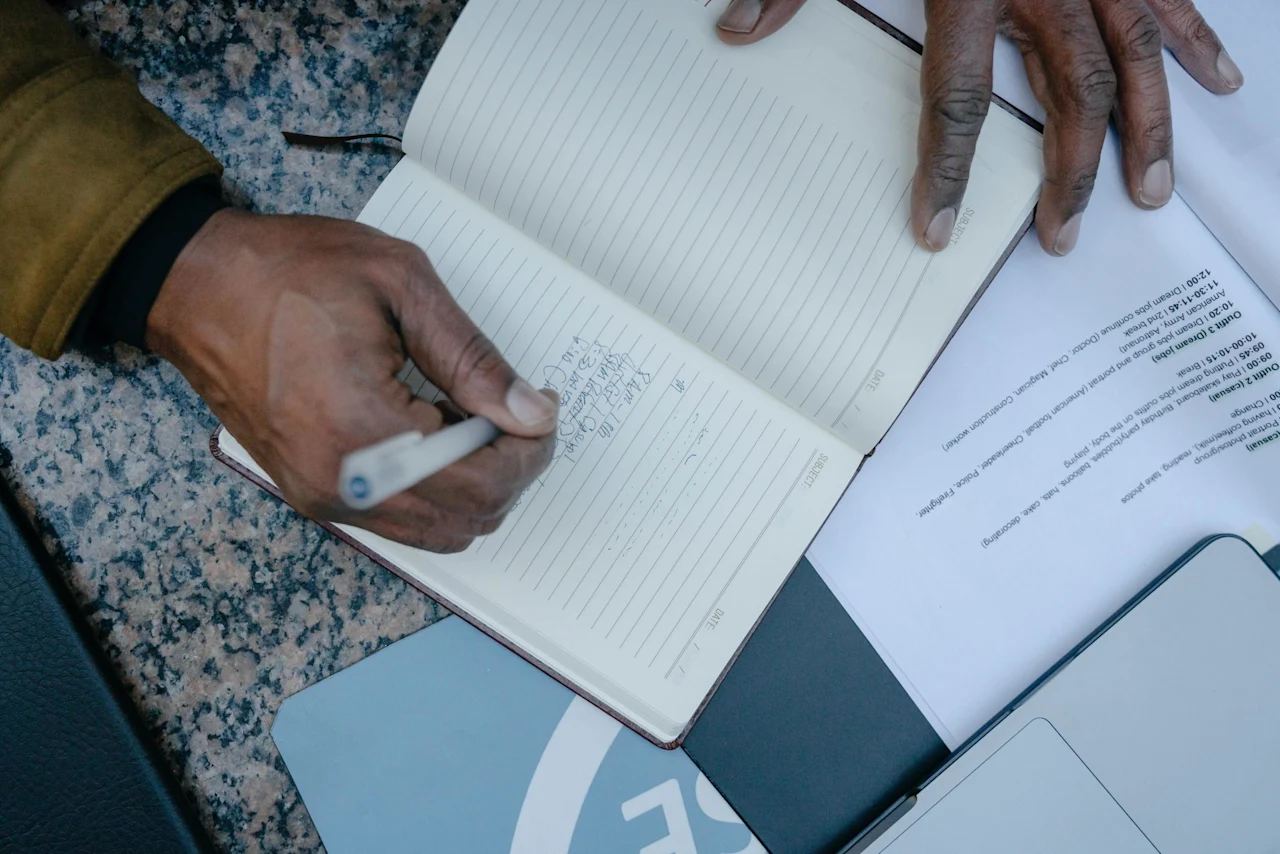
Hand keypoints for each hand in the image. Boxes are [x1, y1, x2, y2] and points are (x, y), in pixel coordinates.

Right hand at [147, 210, 558, 552]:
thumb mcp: (400, 285)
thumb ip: (473, 358)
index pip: (482, 482)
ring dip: (477, 483)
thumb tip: (530, 413)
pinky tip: (437, 433)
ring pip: (441, 530)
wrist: (197, 286)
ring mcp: (323, 498)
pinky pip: (403, 519)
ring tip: (473, 417)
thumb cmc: (289, 271)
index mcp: (362, 428)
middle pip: (469, 516)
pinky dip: (439, 489)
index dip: (530, 450)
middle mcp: (341, 483)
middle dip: (512, 467)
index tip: (540, 407)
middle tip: (518, 410)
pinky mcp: (315, 495)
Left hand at [716, 0, 1243, 255]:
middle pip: (1068, 91)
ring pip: (1133, 55)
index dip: (944, 171)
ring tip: (1151, 192)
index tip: (937, 228)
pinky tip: (1217, 82)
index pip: (954, 100)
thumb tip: (735, 29)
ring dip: (1149, 127)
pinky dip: (1194, 36)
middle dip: (1071, 170)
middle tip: (1064, 233)